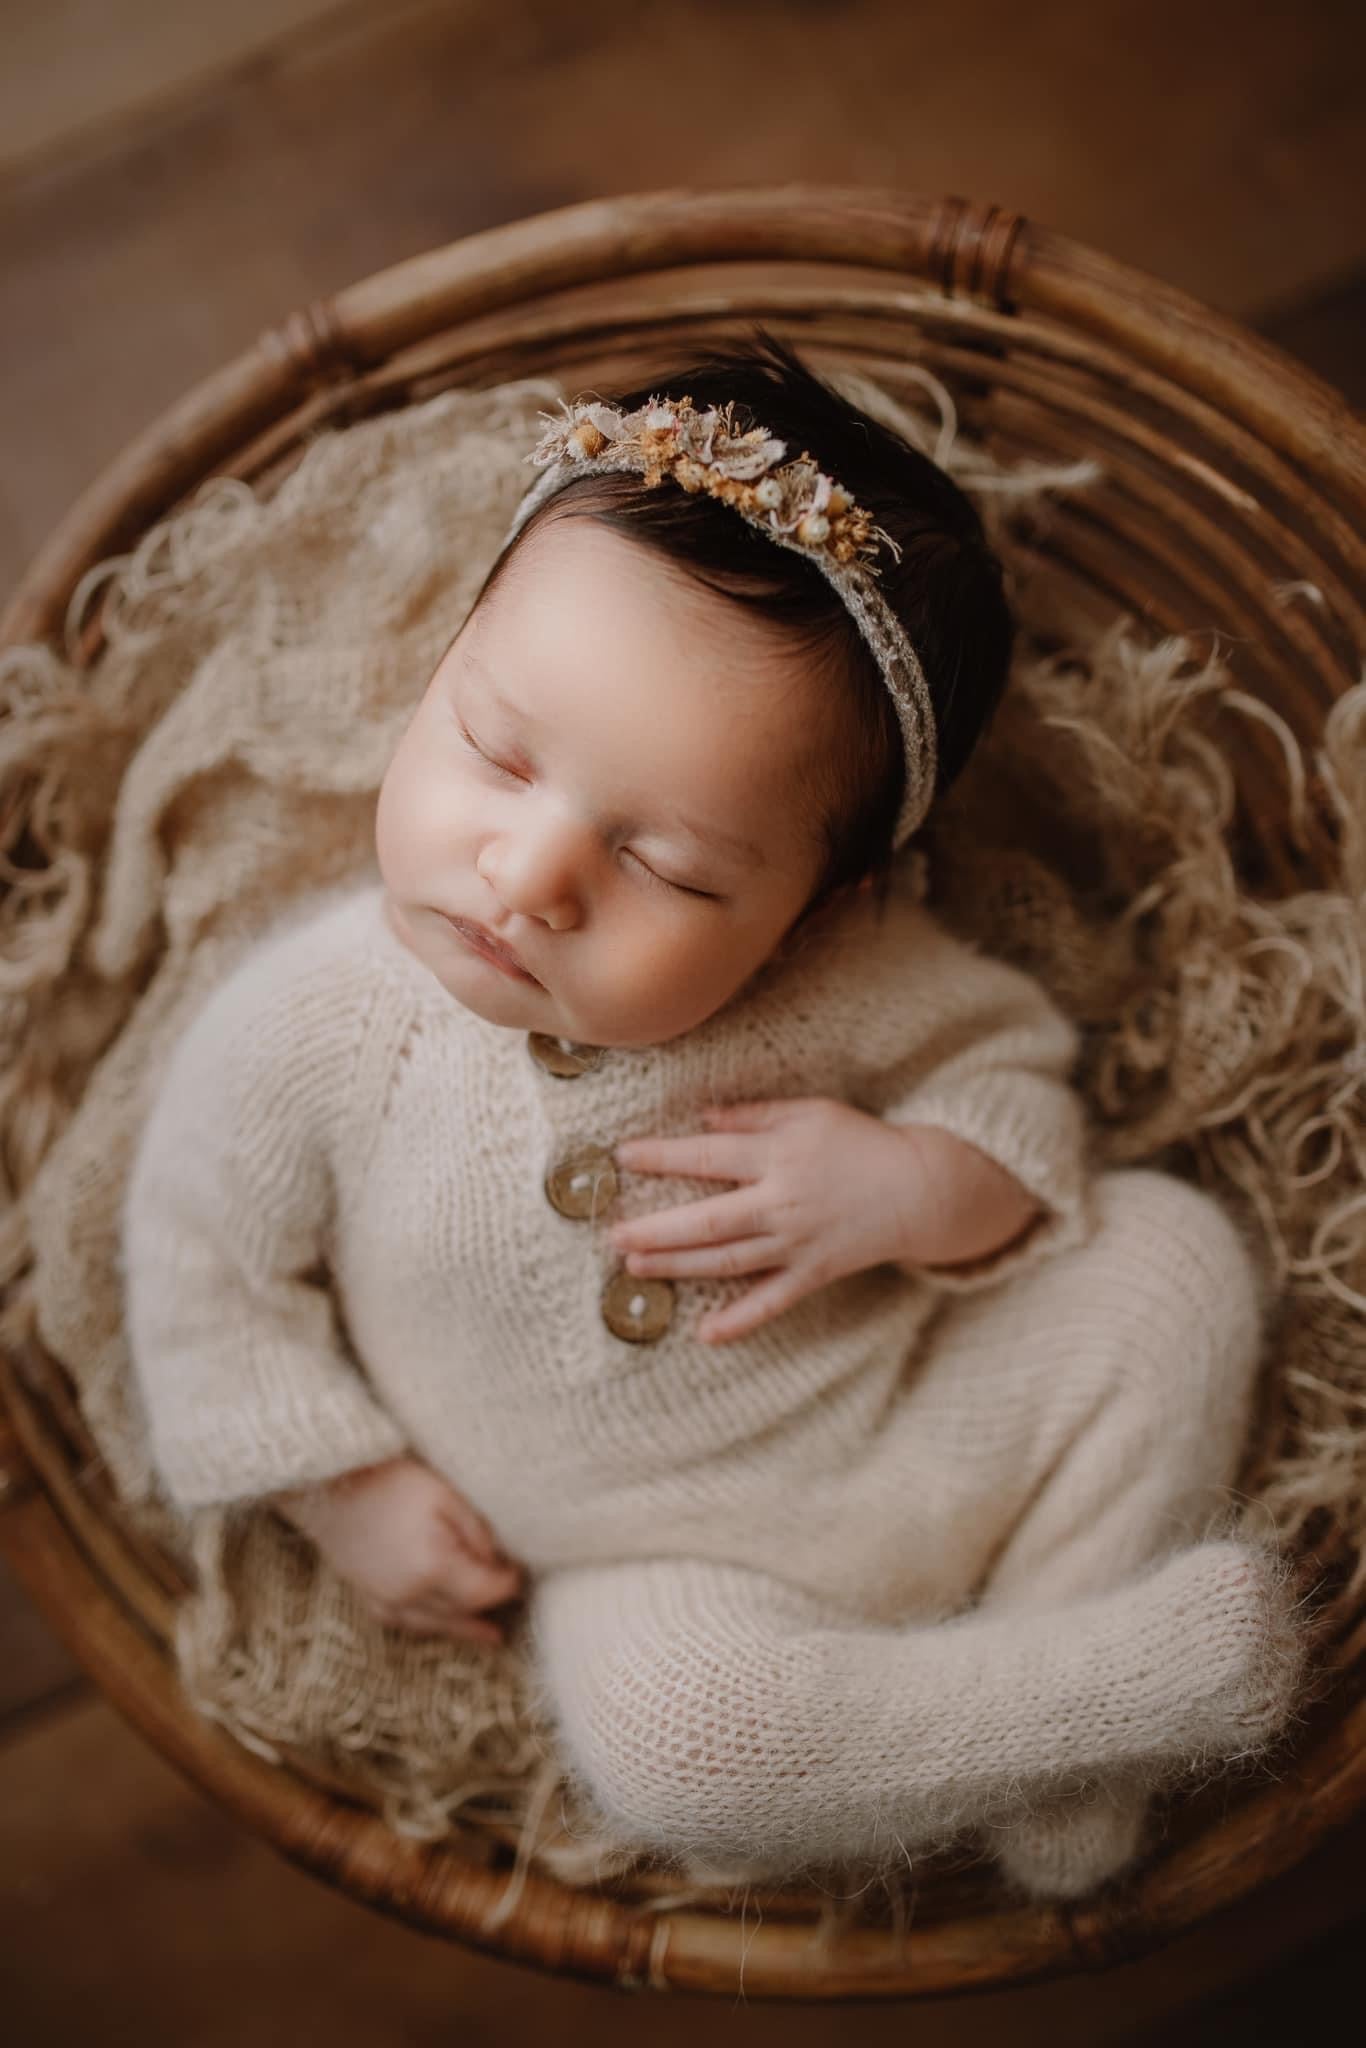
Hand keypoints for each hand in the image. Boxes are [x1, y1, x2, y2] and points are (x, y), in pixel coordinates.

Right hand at [273, 1456, 524, 1645]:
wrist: (328, 1484)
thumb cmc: (391, 1481)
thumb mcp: (446, 1495)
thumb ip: (477, 1533)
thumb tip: (497, 1563)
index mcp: (432, 1566)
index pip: (483, 1590)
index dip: (507, 1584)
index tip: (521, 1573)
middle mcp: (408, 1593)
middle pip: (461, 1611)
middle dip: (489, 1606)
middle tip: (514, 1600)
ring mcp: (384, 1600)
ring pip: (434, 1624)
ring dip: (464, 1628)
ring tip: (490, 1636)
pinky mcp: (367, 1597)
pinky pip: (405, 1622)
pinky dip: (429, 1624)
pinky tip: (442, 1622)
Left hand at [611, 1097, 933, 1343]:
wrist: (918, 1189)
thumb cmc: (858, 1142)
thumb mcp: (809, 1113)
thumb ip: (754, 1116)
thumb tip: (703, 1118)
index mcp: (779, 1158)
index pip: (709, 1157)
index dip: (664, 1157)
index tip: (623, 1156)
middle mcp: (782, 1204)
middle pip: (709, 1220)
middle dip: (657, 1228)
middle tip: (612, 1233)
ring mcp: (796, 1244)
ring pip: (728, 1261)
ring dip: (679, 1266)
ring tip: (634, 1267)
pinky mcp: (813, 1273)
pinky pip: (772, 1302)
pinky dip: (740, 1321)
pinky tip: (706, 1334)